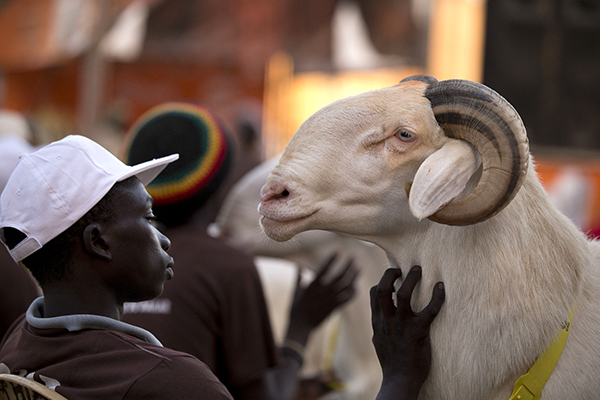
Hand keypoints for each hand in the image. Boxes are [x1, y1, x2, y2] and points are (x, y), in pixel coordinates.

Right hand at [286, 253, 358, 343]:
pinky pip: (348, 298)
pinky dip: (353, 292)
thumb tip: (298, 266)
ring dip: (354, 277)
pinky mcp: (335, 307)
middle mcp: (324, 292)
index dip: (331, 260)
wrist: (301, 326)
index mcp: (313, 286)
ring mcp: (331, 300)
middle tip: (353, 257)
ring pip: (346, 286)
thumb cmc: (296, 308)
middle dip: (348, 266)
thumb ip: (298, 278)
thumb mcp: (295, 292)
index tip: (337, 251)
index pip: (324, 269)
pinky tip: (356, 286)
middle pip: (339, 276)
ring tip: (359, 268)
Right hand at [370, 266, 444, 399]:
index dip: (382, 281)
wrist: (400, 381)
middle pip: (382, 289)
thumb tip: (380, 315)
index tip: (392, 278)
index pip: (373, 294)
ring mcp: (402, 326)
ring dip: (411, 279)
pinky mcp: (419, 333)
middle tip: (402, 269)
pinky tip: (441, 287)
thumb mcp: (379, 340)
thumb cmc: (392, 362)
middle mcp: (387, 321)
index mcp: (378, 321)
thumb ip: (379, 325)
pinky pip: (430, 311)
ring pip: (402, 295)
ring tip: (418, 270)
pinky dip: (437, 297)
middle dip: (390, 274)